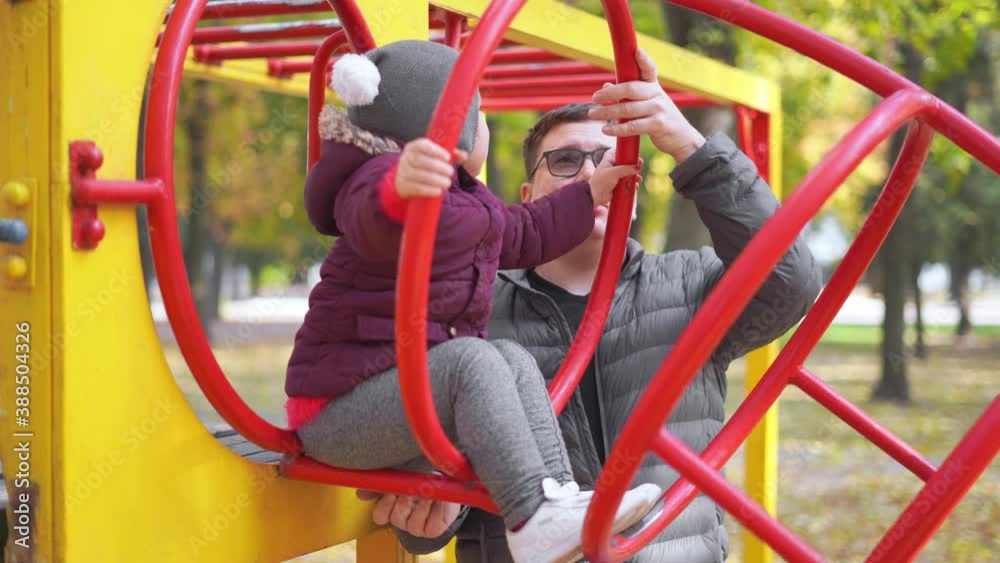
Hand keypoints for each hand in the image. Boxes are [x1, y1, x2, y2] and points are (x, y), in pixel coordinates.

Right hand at [357, 489, 462, 537]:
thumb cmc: (420, 479)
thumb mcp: (400, 477)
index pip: (380, 516)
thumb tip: (360, 493)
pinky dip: (436, 509)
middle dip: (405, 500)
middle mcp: (402, 521)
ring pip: (414, 522)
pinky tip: (438, 498)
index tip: (391, 490)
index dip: (384, 505)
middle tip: (413, 486)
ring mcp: (417, 527)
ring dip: (423, 503)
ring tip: (429, 489)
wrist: (445, 486)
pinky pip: (432, 524)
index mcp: (391, 510)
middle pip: (397, 517)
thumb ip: (381, 484)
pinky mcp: (433, 530)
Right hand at [395, 138, 467, 198]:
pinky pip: (416, 188)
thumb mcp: (436, 158)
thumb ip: (451, 155)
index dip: (435, 150)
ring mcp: (402, 172)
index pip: (422, 145)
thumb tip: (463, 155)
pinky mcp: (403, 186)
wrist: (406, 182)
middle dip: (438, 167)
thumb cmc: (425, 166)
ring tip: (447, 183)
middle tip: (451, 172)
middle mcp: (406, 158)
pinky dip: (428, 190)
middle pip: (420, 161)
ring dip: (436, 180)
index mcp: (413, 147)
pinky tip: (438, 191)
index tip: (447, 157)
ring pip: (419, 175)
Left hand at [589, 48, 705, 163]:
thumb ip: (628, 96)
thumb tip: (605, 86)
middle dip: (610, 93)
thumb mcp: (648, 104)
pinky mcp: (658, 125)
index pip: (649, 69)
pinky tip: (606, 129)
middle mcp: (657, 95)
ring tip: (593, 114)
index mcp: (654, 87)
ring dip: (608, 112)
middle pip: (630, 89)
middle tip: (595, 98)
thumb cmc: (660, 119)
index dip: (643, 60)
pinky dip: (617, 129)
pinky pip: (633, 126)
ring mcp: (659, 109)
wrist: (682, 139)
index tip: (636, 51)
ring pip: (628, 109)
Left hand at [589, 148, 642, 206]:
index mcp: (609, 159)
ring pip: (628, 173)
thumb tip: (638, 167)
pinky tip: (635, 186)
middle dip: (634, 165)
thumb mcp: (614, 173)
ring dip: (635, 176)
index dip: (626, 151)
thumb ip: (626, 169)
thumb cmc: (601, 181)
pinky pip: (628, 182)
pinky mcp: (618, 185)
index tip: (634, 154)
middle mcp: (613, 166)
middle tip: (640, 165)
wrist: (594, 196)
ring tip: (638, 179)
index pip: (618, 151)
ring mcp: (615, 176)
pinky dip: (632, 184)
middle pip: (626, 162)